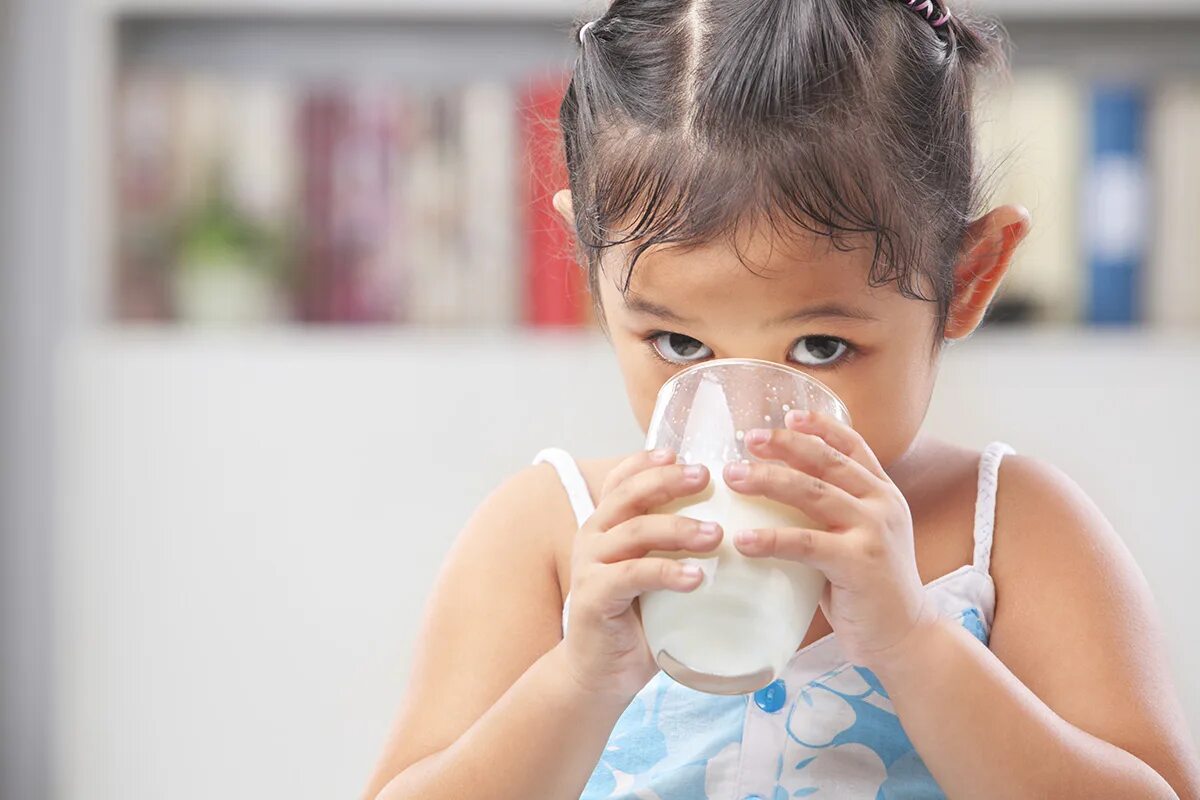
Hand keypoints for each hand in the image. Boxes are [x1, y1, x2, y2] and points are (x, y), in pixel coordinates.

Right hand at [560, 448, 722, 704]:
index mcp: (607, 524)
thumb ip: (678, 548)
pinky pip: (632, 575)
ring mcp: (590, 565)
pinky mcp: (594, 597)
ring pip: (635, 531)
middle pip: (629, 494)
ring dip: (678, 527)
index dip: (650, 461)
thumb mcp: (656, 573)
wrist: (602, 673)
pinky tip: (696, 577)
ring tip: (717, 534)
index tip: (685, 452)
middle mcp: (594, 536)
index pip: (623, 478)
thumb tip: (742, 524)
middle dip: (669, 480)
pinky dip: (666, 572)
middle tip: (709, 478)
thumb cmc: (639, 620)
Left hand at [722, 409, 936, 670]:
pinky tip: (742, 538)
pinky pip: (807, 544)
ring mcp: (873, 531)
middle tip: (746, 438)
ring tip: (733, 477)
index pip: (852, 446)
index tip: (786, 415)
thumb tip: (775, 491)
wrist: (905, 636)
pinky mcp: (859, 563)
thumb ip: (831, 513)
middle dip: (784, 445)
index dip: (820, 426)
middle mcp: (882, 504)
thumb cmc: (869, 588)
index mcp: (883, 493)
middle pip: (826, 461)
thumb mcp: (859, 537)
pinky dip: (771, 538)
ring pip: (813, 493)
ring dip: (768, 480)